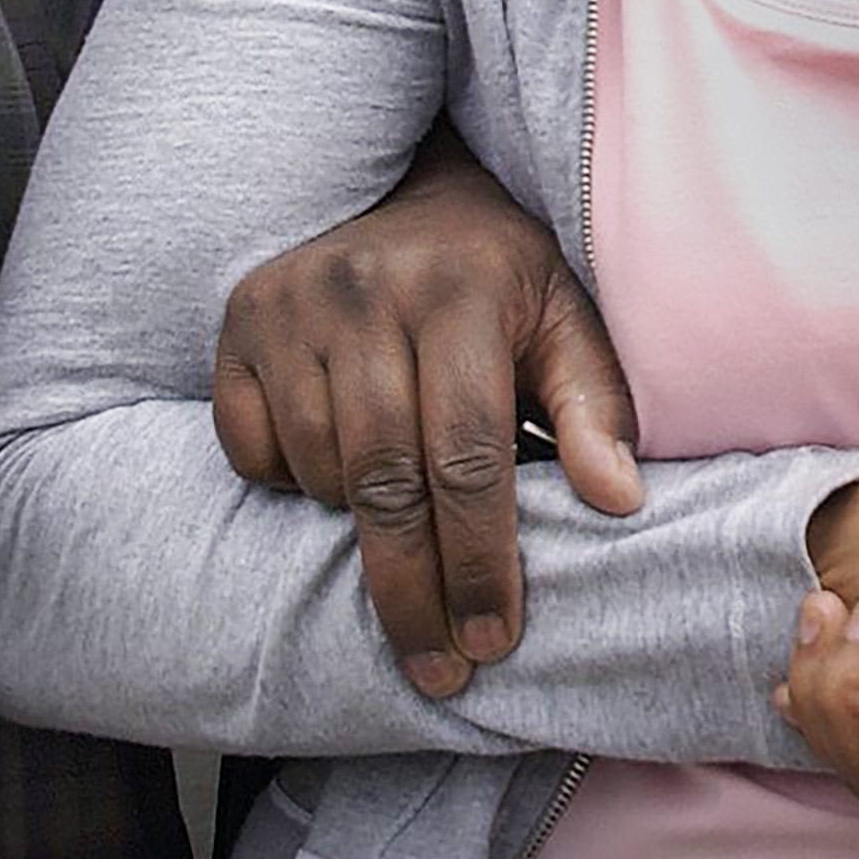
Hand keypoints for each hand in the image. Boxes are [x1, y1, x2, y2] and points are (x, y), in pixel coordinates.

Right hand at [209, 129, 639, 695]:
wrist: (415, 189)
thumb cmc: (503, 278)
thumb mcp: (568, 319)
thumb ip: (598, 407)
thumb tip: (620, 500)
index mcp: (461, 289)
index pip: (469, 454)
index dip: (480, 560)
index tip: (494, 639)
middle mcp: (365, 289)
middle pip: (385, 479)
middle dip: (415, 591)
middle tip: (441, 669)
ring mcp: (291, 302)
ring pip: (319, 469)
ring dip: (359, 531)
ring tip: (404, 550)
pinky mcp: (239, 319)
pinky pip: (251, 446)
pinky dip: (291, 483)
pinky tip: (336, 481)